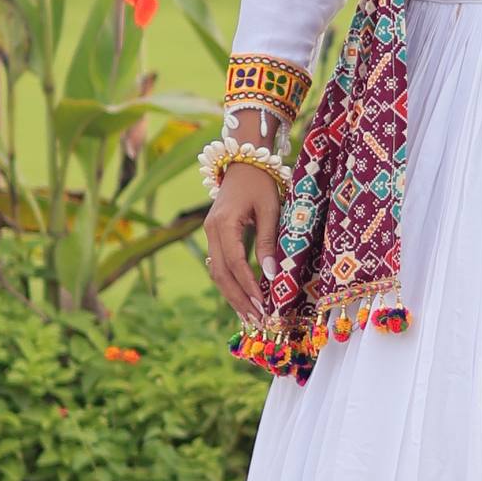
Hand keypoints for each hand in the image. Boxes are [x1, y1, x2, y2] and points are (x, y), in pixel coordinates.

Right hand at [205, 161, 281, 323]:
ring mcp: (209, 233)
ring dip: (232, 295)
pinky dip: (230, 283)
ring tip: (250, 316)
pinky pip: (219, 264)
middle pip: (220, 273)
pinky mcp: (214, 236)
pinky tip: (242, 298)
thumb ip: (268, 241)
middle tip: (257, 319)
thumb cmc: (261, 182)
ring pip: (216, 272)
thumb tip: (272, 274)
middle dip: (238, 299)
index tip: (262, 304)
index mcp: (224, 223)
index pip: (234, 262)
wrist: (244, 161)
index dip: (248, 285)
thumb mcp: (270, 209)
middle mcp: (211, 230)